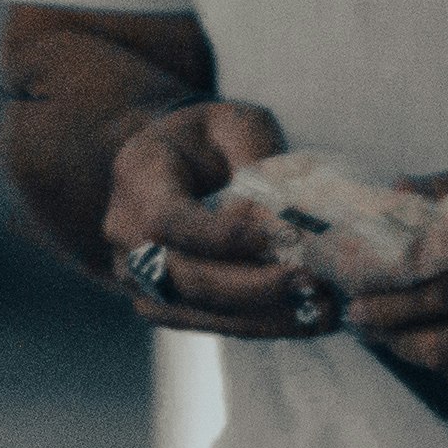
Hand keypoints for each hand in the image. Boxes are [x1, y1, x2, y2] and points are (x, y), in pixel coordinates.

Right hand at [100, 97, 326, 337]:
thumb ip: (256, 155)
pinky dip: (258, 325)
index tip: (281, 240)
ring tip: (322, 312)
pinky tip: (304, 319)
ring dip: (264, 318)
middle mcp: (125, 233)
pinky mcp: (160, 303)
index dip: (222, 238)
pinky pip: (206, 323)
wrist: (171, 161)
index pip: (170, 220)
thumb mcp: (234, 122)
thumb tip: (283, 213)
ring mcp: (136, 275)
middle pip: (185, 277)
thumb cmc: (207, 136)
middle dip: (254, 287)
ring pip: (198, 311)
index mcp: (138, 177)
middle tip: (313, 283)